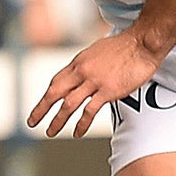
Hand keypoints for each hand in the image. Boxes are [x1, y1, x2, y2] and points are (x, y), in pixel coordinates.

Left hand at [28, 29, 162, 137]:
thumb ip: (87, 64)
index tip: (41, 106)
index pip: (56, 82)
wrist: (143, 42)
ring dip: (57, 120)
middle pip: (55, 93)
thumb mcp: (97, 51)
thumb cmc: (125, 45)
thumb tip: (82, 72)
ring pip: (68, 104)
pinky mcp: (108, 91)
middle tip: (32, 122)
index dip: (46, 96)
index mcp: (78, 62)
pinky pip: (90, 110)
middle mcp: (81, 72)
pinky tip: (77, 133)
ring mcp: (94, 82)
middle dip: (41, 109)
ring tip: (51, 132)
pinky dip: (82, 123)